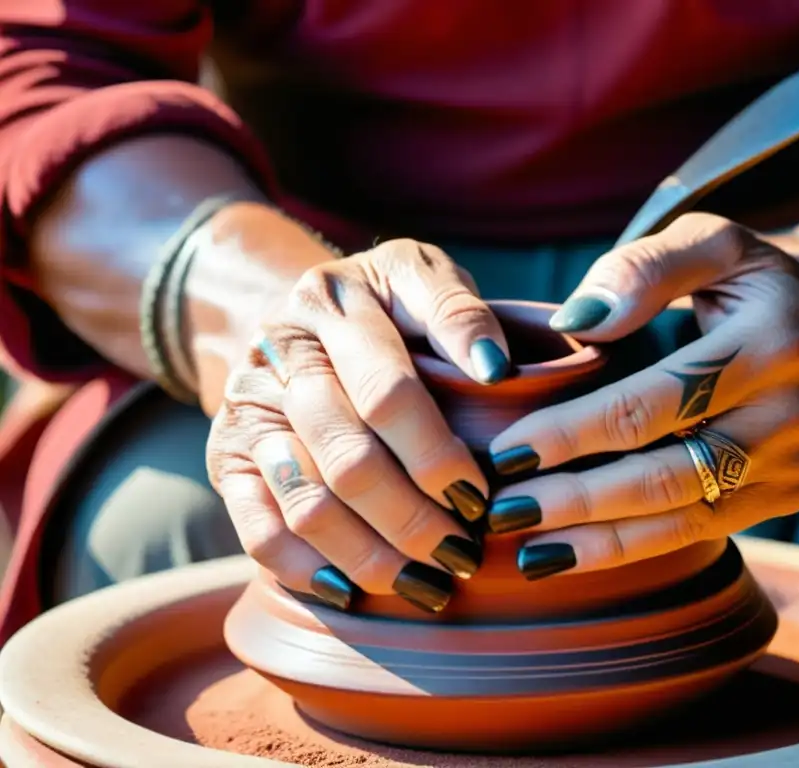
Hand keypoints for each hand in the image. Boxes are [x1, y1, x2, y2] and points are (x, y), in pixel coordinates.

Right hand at [207, 228, 510, 613]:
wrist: (293, 312)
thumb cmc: (382, 304)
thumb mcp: (419, 276)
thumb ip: (458, 312)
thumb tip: (496, 369)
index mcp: (334, 305)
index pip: (386, 393)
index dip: (435, 453)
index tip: (481, 496)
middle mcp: (281, 357)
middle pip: (347, 459)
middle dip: (413, 519)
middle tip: (464, 554)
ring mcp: (248, 412)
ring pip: (306, 504)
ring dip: (371, 557)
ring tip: (429, 586)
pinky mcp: (228, 459)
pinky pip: (256, 529)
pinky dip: (305, 570)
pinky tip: (354, 592)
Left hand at [487, 213, 798, 578]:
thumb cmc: (763, 283)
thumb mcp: (715, 243)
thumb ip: (643, 270)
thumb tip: (573, 324)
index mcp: (772, 340)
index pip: (653, 402)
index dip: (574, 432)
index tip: (506, 450)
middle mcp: (790, 413)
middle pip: (665, 473)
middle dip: (575, 499)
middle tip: (500, 511)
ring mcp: (793, 465)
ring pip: (682, 518)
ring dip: (598, 540)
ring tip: (525, 550)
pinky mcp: (787, 496)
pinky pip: (701, 531)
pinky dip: (633, 546)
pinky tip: (573, 553)